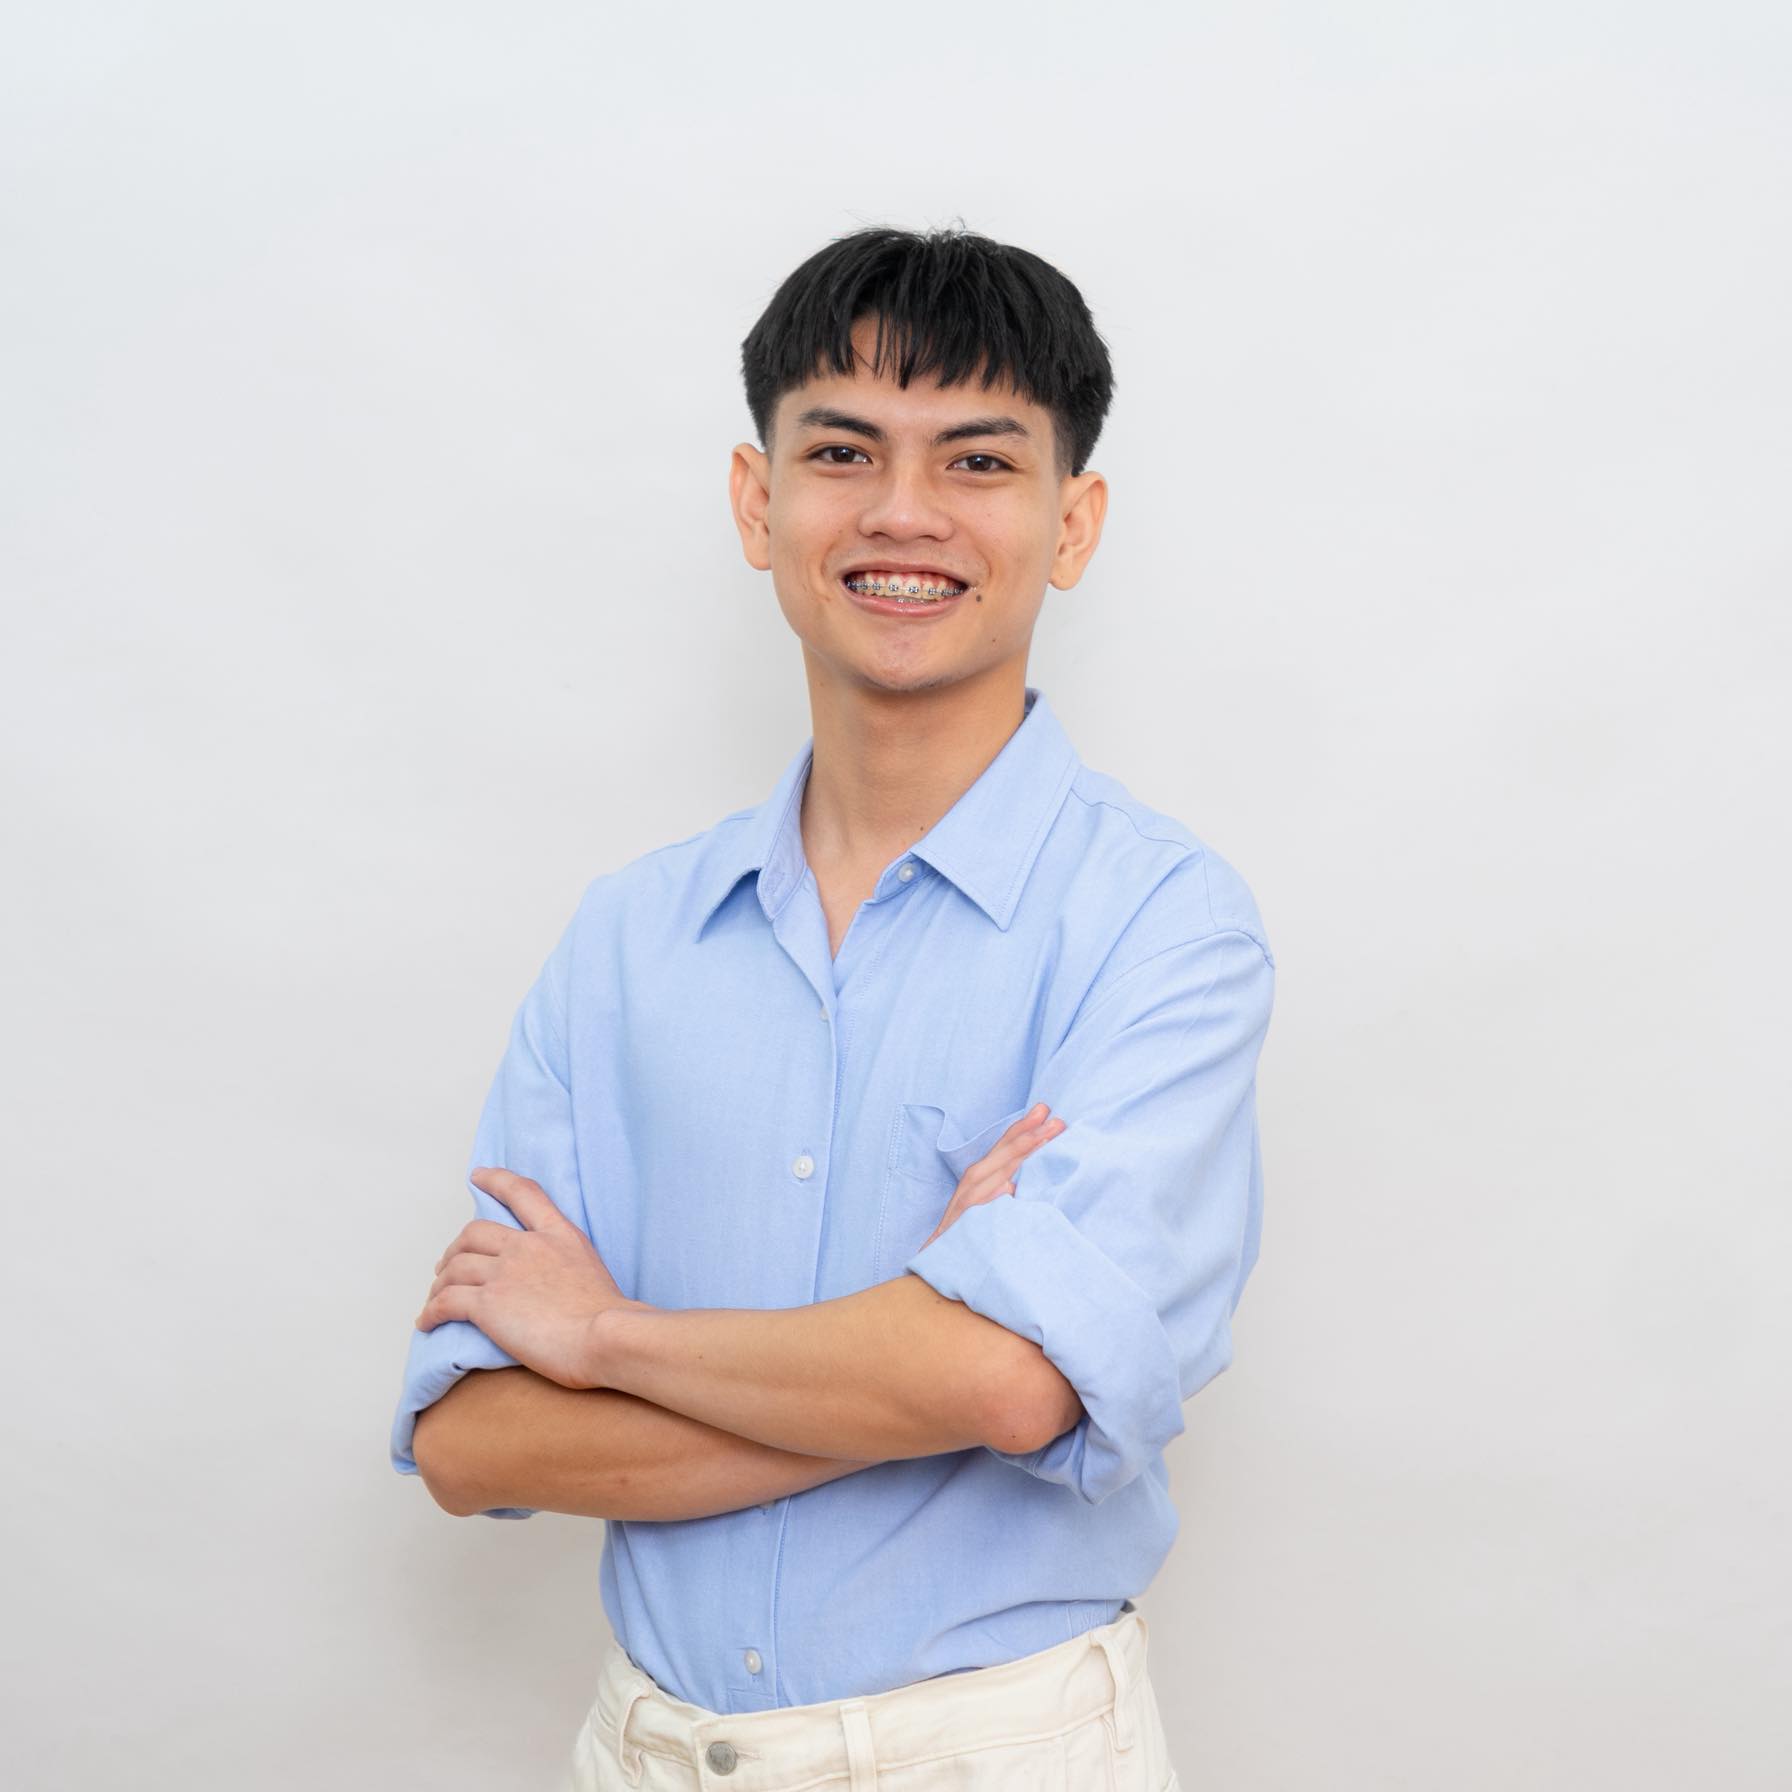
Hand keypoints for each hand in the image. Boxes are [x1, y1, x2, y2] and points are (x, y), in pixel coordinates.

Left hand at [414, 1167, 646, 1389]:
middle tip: (449, 1266)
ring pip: (455, 1267)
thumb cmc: (609, 1316)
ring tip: (436, 1297)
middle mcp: (527, 1246)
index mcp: (558, 1234)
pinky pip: (445, 1302)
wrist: (605, 1336)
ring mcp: (505, 1273)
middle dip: (455, 1249)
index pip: (523, 1194)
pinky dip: (431, 1312)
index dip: (496, 1180)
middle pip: (474, 1233)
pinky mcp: (488, 1304)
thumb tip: (559, 1283)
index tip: (478, 1176)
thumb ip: (568, 1264)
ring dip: (440, 1282)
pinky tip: (426, 1322)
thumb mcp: (593, 1270)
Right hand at [918, 1103, 1066, 1249]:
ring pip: (997, 1173)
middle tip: (1056, 1121)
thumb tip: (1037, 1169)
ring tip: (1040, 1140)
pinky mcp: (965, 1221)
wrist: (941, 1256)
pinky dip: (994, 1195)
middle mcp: (975, 1180)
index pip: (1007, 1144)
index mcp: (984, 1172)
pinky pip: (981, 1206)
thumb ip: (1011, 1179)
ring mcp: (970, 1199)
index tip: (1047, 1111)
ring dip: (1019, 1154)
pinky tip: (1007, 1186)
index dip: (1026, 1126)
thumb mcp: (992, 1197)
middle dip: (1031, 1135)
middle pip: (1006, 1152)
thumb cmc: (972, 1225)